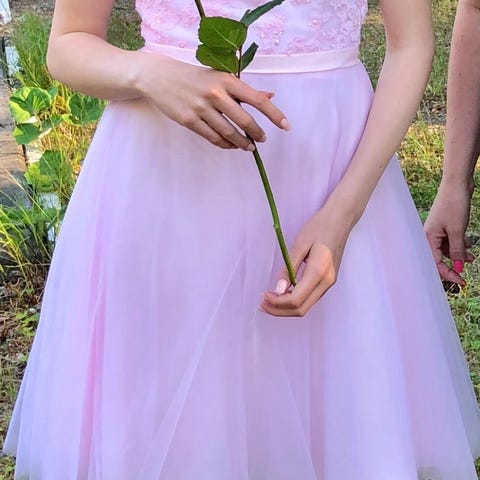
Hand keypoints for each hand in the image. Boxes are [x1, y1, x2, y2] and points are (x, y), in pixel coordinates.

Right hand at [137, 53, 289, 149]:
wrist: (160, 77)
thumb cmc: (194, 77)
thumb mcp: (219, 77)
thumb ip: (244, 89)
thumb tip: (270, 97)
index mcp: (227, 80)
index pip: (257, 100)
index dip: (274, 114)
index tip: (286, 126)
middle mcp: (216, 94)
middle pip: (244, 120)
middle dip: (256, 133)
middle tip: (261, 140)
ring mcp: (201, 108)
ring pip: (229, 133)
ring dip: (242, 143)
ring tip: (248, 147)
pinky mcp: (189, 120)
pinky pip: (212, 138)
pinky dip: (225, 144)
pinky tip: (231, 146)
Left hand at [260, 208, 350, 316]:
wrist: (340, 220)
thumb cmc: (319, 227)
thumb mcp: (299, 244)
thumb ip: (288, 268)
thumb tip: (278, 290)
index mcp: (319, 271)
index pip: (296, 299)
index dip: (277, 302)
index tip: (263, 295)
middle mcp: (327, 282)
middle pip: (301, 309)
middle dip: (279, 310)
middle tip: (261, 304)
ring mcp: (329, 283)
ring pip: (306, 306)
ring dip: (286, 308)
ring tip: (268, 301)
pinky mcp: (328, 282)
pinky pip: (310, 299)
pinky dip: (294, 302)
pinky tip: (282, 295)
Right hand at [424, 181, 474, 284]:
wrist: (457, 185)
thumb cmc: (453, 205)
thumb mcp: (457, 230)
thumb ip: (456, 251)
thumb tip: (457, 268)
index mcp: (428, 237)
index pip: (435, 262)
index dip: (448, 273)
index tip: (461, 281)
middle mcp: (429, 236)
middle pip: (438, 258)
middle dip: (452, 266)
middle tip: (463, 276)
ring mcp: (437, 231)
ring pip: (446, 250)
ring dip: (458, 256)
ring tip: (471, 258)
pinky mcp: (445, 226)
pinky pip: (450, 242)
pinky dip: (459, 246)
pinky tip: (469, 248)